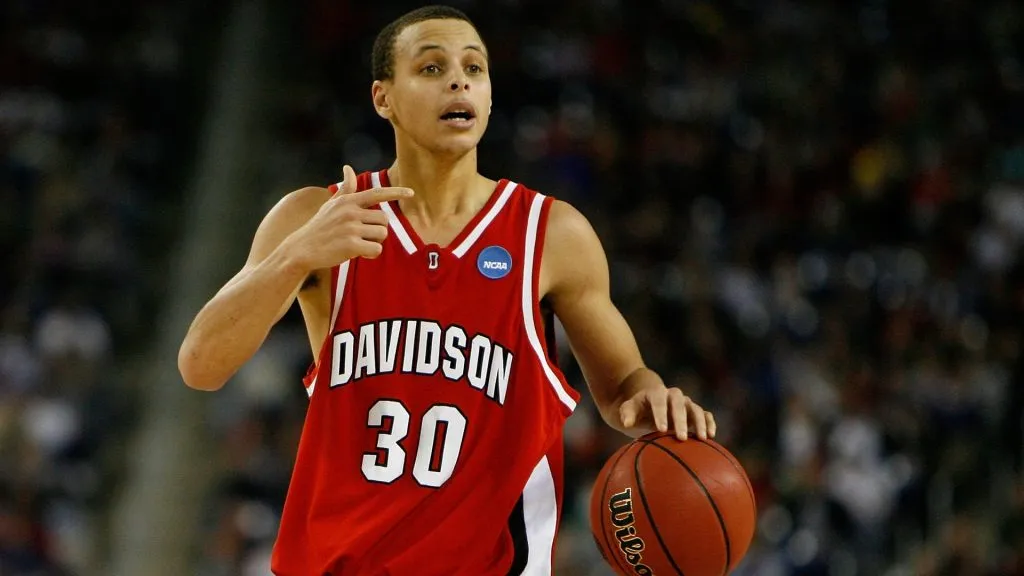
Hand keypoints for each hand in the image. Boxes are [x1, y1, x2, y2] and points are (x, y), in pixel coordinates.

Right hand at [285, 165, 412, 270]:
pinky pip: (376, 249)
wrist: (302, 248)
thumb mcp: (331, 205)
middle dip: (378, 230)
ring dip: (374, 243)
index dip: (396, 192)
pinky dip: (371, 255)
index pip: (376, 193)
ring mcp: (350, 228)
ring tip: (358, 244)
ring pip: (382, 235)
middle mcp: (350, 211)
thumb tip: (348, 168)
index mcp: (348, 201)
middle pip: (384, 220)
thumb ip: (345, 188)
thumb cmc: (319, 227)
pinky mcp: (351, 245)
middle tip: (363, 236)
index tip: (411, 193)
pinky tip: (358, 254)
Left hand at [619, 386, 715, 440]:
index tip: (661, 430)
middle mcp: (674, 396)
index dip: (661, 414)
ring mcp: (686, 403)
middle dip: (681, 421)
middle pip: (679, 404)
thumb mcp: (629, 409)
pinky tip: (711, 436)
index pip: (659, 401)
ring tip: (702, 438)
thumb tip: (627, 423)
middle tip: (681, 438)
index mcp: (656, 393)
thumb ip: (627, 413)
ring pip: (696, 409)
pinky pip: (706, 414)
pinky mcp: (695, 412)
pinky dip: (710, 423)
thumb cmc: (638, 410)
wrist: (650, 406)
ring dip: (700, 423)